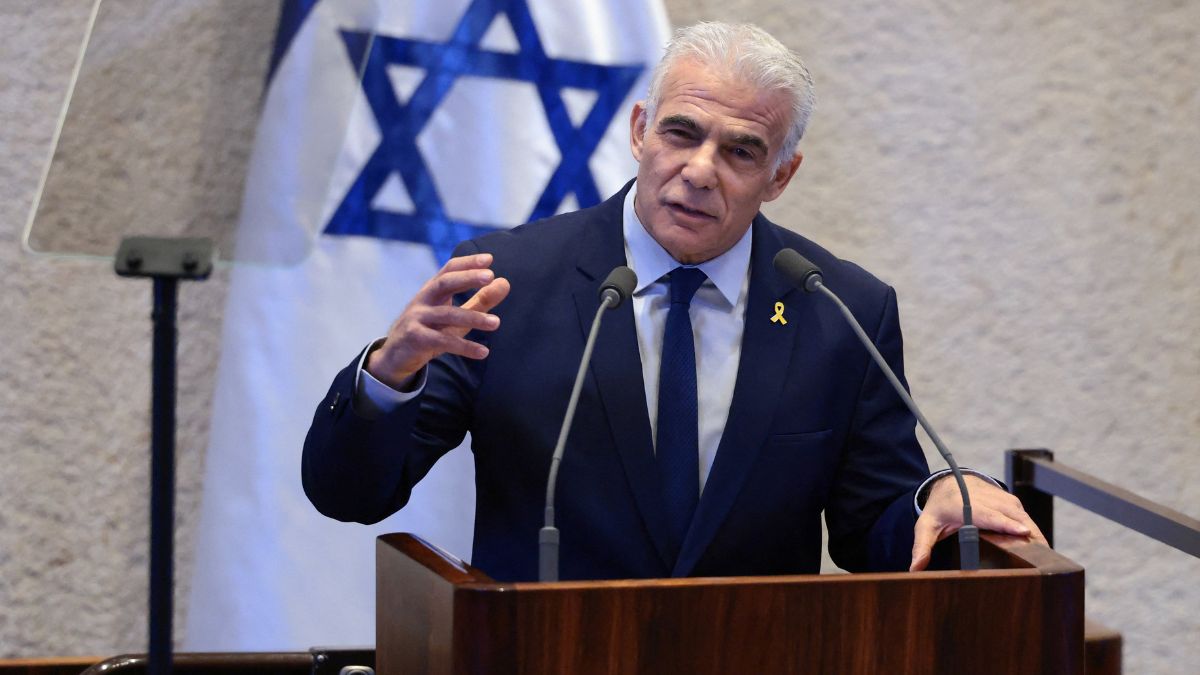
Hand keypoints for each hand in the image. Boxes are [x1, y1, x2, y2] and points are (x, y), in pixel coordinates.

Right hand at [366, 253, 510, 388]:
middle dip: (467, 278)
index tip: (489, 259)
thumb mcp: (457, 315)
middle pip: (445, 283)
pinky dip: (464, 347)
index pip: (450, 269)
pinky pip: (443, 341)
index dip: (468, 263)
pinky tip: (483, 352)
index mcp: (433, 290)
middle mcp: (423, 299)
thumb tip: (505, 282)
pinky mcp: (416, 339)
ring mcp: (417, 318)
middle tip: (490, 276)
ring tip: (496, 323)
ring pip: (447, 314)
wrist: (396, 355)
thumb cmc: (431, 330)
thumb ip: (481, 300)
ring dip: (473, 318)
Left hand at [909, 475, 1047, 570]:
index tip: (1023, 531)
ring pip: (1021, 514)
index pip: (987, 514)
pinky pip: (1024, 515)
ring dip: (1034, 532)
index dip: (1006, 523)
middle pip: (1010, 515)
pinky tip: (1040, 546)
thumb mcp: (926, 526)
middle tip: (1042, 553)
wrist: (949, 483)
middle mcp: (985, 498)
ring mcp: (1000, 497)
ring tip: (1046, 555)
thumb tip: (915, 568)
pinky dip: (1033, 528)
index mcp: (964, 504)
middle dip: (1027, 532)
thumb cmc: (938, 509)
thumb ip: (921, 546)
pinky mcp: (1010, 501)